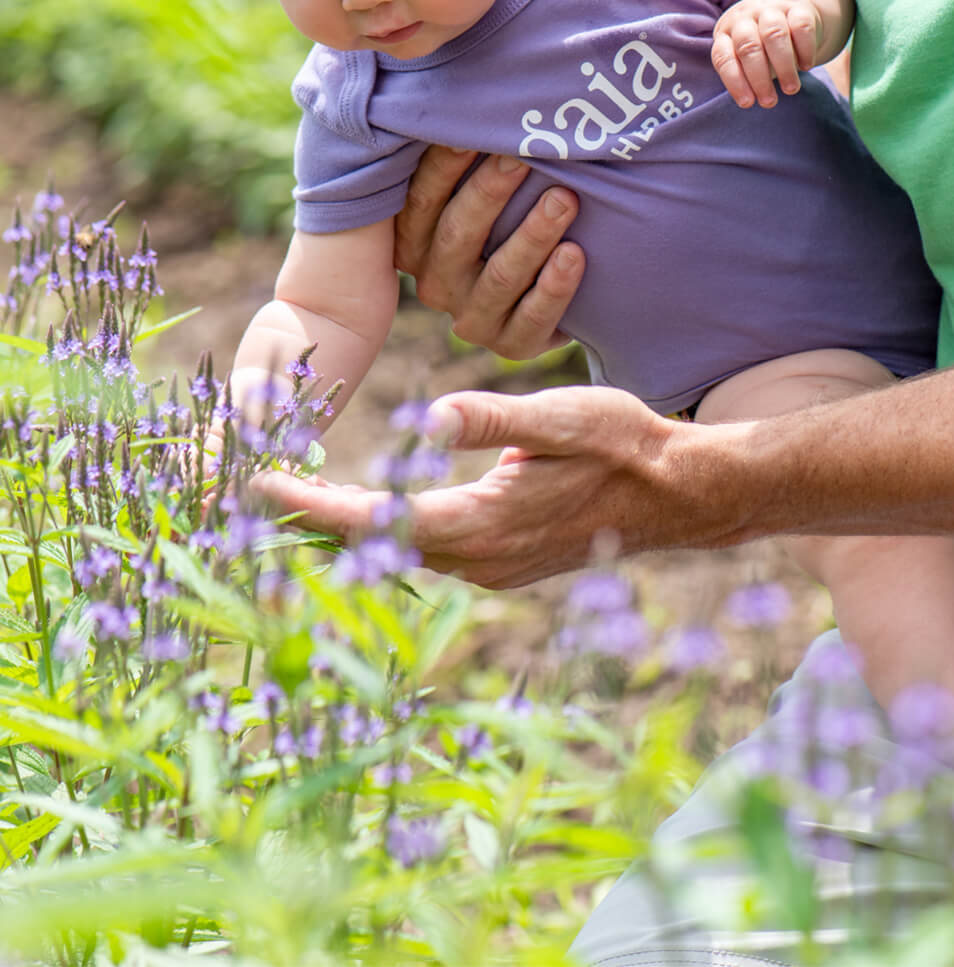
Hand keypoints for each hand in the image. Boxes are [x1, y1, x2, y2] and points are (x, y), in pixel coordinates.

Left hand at [252, 386, 744, 587]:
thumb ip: (491, 420)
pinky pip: (423, 548)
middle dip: (307, 520)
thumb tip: (426, 419)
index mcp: (479, 525)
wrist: (678, 494)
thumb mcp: (560, 417)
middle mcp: (475, 560)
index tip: (253, 487)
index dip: (308, 506)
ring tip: (286, 498)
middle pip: (369, 545)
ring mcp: (488, 567)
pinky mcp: (500, 560)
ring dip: (341, 528)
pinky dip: (382, 528)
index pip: (372, 520)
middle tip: (245, 492)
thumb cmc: (624, 445)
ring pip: (394, 550)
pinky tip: (362, 507)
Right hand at [393, 144, 584, 359]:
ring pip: (499, 277)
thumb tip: (471, 85)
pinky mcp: (513, 346)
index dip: (444, 167)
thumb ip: (467, 156)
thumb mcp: (480, 194)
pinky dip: (555, 287)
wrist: (548, 294)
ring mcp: (473, 320)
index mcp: (413, 245)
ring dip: (533, 235)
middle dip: (491, 193)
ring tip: (566, 199)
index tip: (473, 131)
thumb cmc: (508, 221)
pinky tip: (576, 255)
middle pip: (458, 236)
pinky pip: (533, 319)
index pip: (420, 203)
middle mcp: (435, 284)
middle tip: (525, 155)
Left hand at [712, 0, 822, 108]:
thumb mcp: (747, 58)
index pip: (723, 57)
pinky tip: (806, 66)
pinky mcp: (796, 6)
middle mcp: (745, 17)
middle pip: (748, 46)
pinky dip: (805, 50)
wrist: (787, 9)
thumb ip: (748, 75)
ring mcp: (770, 8)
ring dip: (783, 66)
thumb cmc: (762, 45)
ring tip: (791, 89)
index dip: (734, 82)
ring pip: (774, 35)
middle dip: (758, 78)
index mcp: (726, 32)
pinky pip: (801, 26)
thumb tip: (755, 98)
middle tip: (769, 102)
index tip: (747, 104)